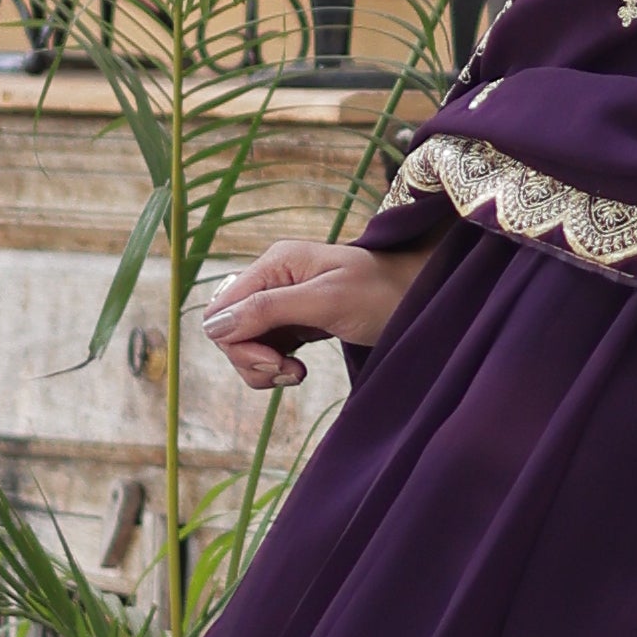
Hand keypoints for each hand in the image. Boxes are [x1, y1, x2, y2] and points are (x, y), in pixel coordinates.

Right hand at [201, 235, 440, 392]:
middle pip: (228, 329)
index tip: (276, 362)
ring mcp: (280, 299)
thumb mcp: (326, 302)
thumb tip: (214, 325)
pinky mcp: (293, 320)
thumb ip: (269, 310)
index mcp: (275, 263)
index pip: (222, 311)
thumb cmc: (381, 295)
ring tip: (297, 373)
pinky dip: (274, 367)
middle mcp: (271, 277)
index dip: (239, 344)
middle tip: (290, 371)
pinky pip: (264, 348)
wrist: (421, 299)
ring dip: (263, 367)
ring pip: (243, 343)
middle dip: (251, 359)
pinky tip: (299, 369)